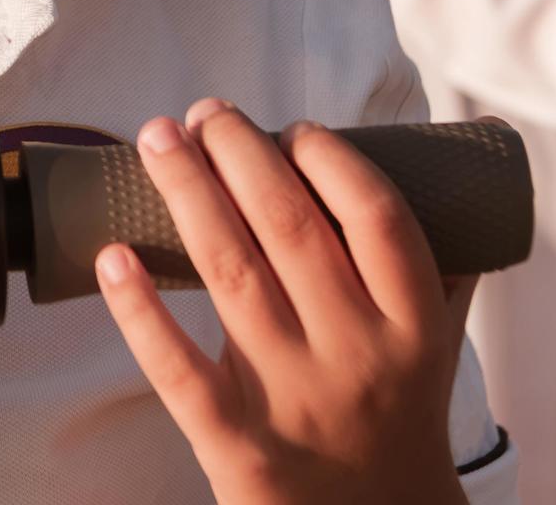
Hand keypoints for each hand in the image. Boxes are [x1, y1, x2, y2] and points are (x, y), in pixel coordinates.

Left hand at [99, 99, 472, 504]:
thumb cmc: (401, 417)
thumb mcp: (437, 346)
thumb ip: (435, 263)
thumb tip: (444, 162)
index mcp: (414, 326)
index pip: (377, 218)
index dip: (329, 158)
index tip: (290, 126)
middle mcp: (357, 356)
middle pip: (291, 229)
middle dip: (240, 154)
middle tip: (205, 111)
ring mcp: (292, 399)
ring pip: (230, 273)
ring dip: (187, 192)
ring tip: (157, 139)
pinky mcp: (233, 443)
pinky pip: (176, 367)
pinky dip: (139, 308)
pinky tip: (112, 253)